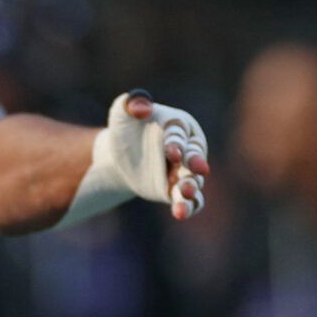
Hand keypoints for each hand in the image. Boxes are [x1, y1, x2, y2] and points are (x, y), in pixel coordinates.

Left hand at [115, 90, 209, 219]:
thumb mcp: (123, 111)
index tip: (171, 152)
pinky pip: (190, 200)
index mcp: (179, 125)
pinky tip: (181, 213)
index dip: (177, 142)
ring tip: (185, 194)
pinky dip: (188, 206)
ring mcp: (184, 171)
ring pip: (194, 180)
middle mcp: (188, 148)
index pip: (180, 134)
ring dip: (192, 187)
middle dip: (195, 162)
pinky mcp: (176, 189)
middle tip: (197, 170)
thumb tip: (142, 107)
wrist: (120, 153)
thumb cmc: (126, 126)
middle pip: (195, 156)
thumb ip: (132, 103)